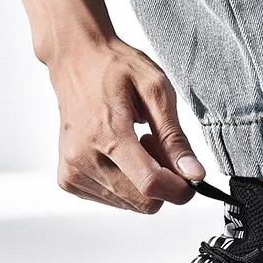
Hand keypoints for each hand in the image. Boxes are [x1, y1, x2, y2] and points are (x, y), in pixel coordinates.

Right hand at [20, 0, 202, 212]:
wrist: (76, 59)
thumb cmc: (114, 68)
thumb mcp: (157, 91)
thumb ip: (175, 137)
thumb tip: (194, 174)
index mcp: (108, 133)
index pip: (150, 184)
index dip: (179, 190)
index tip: (192, 180)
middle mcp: (83, 157)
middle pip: (142, 200)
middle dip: (162, 181)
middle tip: (155, 145)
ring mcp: (72, 170)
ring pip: (129, 203)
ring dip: (142, 181)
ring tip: (135, 144)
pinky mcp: (68, 179)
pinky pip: (111, 199)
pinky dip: (124, 183)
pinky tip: (119, 154)